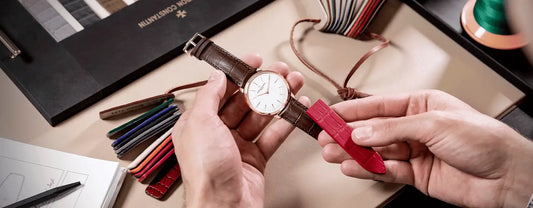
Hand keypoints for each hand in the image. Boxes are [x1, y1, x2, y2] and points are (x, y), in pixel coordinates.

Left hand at [172, 54, 307, 206]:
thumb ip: (209, 96)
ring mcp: (238, 146)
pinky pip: (273, 135)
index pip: (220, 90)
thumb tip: (216, 76)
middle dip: (263, 84)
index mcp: (198, 123)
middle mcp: (217, 133)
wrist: (223, 207)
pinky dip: (286, 121)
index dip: (238, 73)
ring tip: (294, 84)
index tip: (254, 61)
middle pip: (243, 101)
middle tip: (280, 72)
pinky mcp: (256, 159)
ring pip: (261, 116)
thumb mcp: (200, 123)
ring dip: (278, 99)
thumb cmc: (205, 173)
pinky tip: (296, 108)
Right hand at [318, 90, 532, 206]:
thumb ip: (393, 129)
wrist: (506, 177)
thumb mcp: (433, 124)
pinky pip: (385, 170)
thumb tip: (362, 131)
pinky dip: (367, 169)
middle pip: (374, 129)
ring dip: (353, 153)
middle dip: (348, 133)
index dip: (352, 110)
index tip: (331, 114)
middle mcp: (415, 127)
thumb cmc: (483, 140)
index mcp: (421, 105)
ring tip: (332, 154)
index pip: (379, 106)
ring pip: (376, 151)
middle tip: (325, 137)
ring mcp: (414, 152)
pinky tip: (352, 167)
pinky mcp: (415, 174)